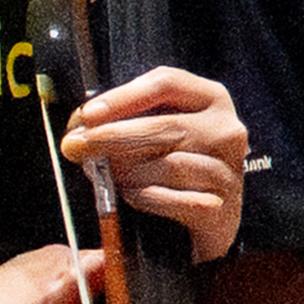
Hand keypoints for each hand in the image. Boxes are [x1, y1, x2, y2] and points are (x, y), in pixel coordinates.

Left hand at [62, 60, 253, 261]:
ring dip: (127, 171)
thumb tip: (82, 127)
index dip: (123, 97)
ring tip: (105, 175)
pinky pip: (175, 200)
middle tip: (75, 146)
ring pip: (168, 164)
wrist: (205, 220)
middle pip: (164, 125)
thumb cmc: (174, 168)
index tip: (88, 114)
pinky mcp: (223, 209)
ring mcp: (228, 170)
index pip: (166, 83)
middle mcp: (226, 129)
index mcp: (210, 98)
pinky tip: (130, 197)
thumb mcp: (157, 133)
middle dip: (112, 136)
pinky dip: (145, 199)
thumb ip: (127, 121)